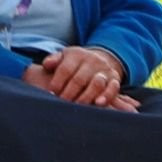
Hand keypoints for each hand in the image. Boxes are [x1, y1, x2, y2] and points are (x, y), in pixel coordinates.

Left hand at [20, 58, 138, 111]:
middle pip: (79, 79)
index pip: (65, 70)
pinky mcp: (115, 79)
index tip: (50, 94)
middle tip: (61, 105)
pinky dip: (106, 96)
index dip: (57, 83)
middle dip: (68, 94)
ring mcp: (104, 70)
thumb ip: (54, 60)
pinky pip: (113, 88)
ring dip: (85, 97)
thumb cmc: (75, 64)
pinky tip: (97, 103)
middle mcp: (92, 61)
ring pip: (96, 84)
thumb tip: (47, 64)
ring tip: (76, 107)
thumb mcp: (64, 57)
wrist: (100, 60)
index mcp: (77, 55)